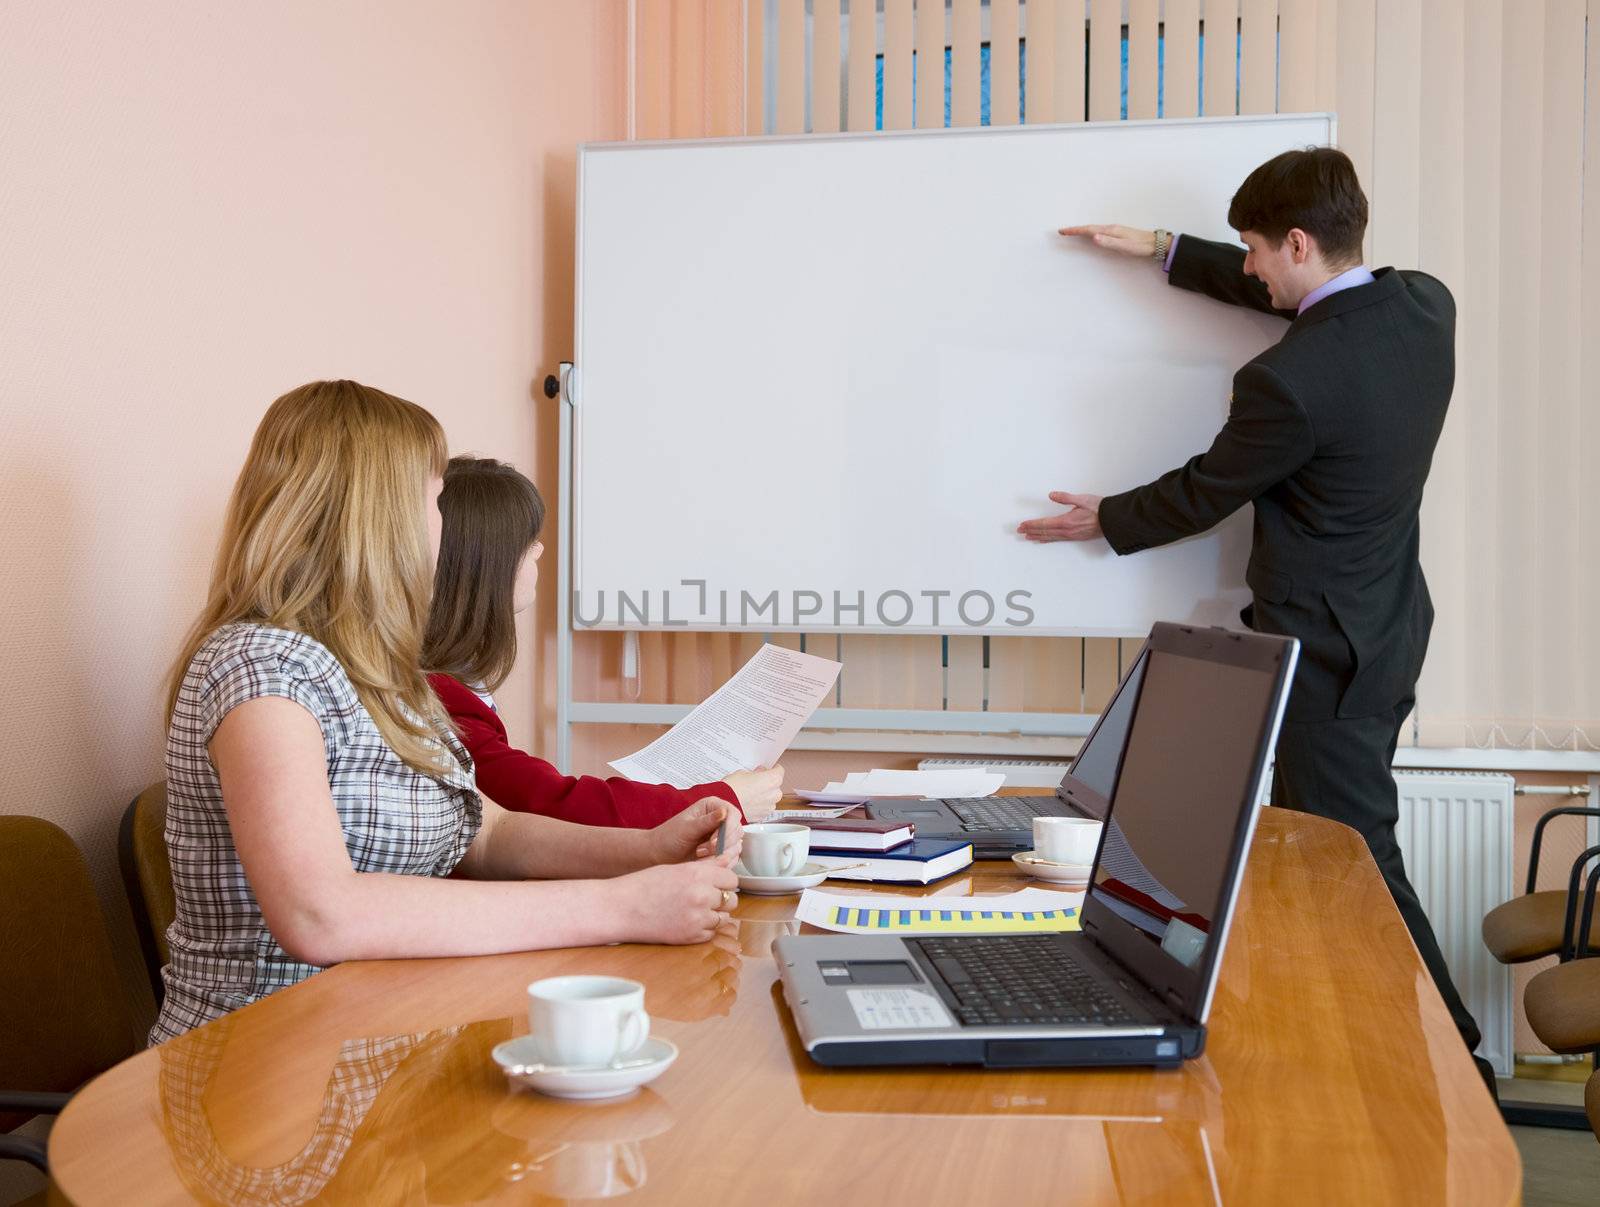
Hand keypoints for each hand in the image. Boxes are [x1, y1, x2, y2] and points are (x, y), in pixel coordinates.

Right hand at [618, 855, 739, 944]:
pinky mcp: (691, 936)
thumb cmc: (643, 886)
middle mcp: (702, 895)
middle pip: (732, 899)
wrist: (620, 909)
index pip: (732, 879)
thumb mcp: (675, 869)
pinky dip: (703, 929)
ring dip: (713, 915)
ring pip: (724, 918)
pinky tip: (686, 921)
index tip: (715, 884)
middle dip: (721, 899)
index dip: (724, 882)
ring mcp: (698, 918)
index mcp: (698, 874)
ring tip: (692, 910)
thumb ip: (705, 867)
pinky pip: (711, 933)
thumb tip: (727, 860)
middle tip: (704, 898)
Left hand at [649, 797, 738, 864]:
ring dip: (720, 854)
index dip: (727, 829)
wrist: (660, 854)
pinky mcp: (722, 851)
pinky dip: (720, 862)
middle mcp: (720, 819)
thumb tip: (724, 812)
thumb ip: (706, 821)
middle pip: (737, 831)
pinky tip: (704, 862)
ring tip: (699, 855)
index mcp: (712, 806)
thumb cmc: (668, 837)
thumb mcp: (687, 828)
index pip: (732, 814)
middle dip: (722, 844)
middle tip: (702, 850)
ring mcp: (722, 836)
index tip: (714, 841)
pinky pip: (731, 858)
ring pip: (736, 846)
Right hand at [723, 765, 783, 820]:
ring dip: (764, 795)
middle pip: (775, 785)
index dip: (772, 769)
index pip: (779, 771)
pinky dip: (759, 805)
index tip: (768, 769)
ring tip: (750, 793)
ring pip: (770, 798)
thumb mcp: (743, 773)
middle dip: (767, 783)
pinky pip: (764, 807)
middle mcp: (775, 794)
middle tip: (755, 781)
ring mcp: (770, 806)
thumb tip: (759, 774)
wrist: (724, 806)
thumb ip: (755, 773)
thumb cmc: (732, 788)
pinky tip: (748, 802)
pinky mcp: (763, 816)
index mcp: (773, 779)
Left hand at [1017, 492, 1104, 542]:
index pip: (1045, 524)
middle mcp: (1067, 531)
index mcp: (1067, 521)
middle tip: (1019, 531)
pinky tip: (1044, 540)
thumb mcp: (1082, 499)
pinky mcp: (1076, 537)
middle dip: (1031, 531)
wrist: (1114, 520)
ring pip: (1050, 537)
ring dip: (1038, 536)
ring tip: (1028, 537)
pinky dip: (1048, 539)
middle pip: (1045, 532)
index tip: (1022, 525)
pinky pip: (1058, 539)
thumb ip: (1065, 498)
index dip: (1032, 524)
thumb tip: (1051, 495)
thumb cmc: (1100, 508)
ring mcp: (1072, 535)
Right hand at [1058, 224, 1156, 258]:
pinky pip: (1099, 231)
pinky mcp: (1117, 233)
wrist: (1155, 243)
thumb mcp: (1124, 246)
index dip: (1075, 230)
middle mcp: (1111, 228)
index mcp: (1110, 231)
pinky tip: (1090, 234)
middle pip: (1088, 228)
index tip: (1063, 231)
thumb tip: (1093, 237)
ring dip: (1081, 230)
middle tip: (1062, 231)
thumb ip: (1108, 242)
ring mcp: (1114, 230)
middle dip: (1075, 230)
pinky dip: (1090, 232)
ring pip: (1093, 229)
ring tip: (1072, 232)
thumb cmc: (1140, 246)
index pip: (1088, 230)